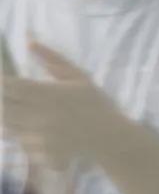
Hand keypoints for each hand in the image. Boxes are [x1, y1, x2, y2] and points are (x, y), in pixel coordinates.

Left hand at [2, 45, 133, 169]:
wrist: (111, 138)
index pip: (6, 86)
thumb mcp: (78, 76)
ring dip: (9, 118)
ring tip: (26, 113)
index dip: (2, 83)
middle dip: (3, 101)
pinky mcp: (40, 151)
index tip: (6, 82)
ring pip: (6, 125)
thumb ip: (52, 58)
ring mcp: (37, 135)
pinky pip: (19, 142)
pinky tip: (36, 131)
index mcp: (46, 93)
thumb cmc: (96, 104)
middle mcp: (38, 114)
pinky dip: (21, 135)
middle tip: (14, 98)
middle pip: (2, 106)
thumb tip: (29, 42)